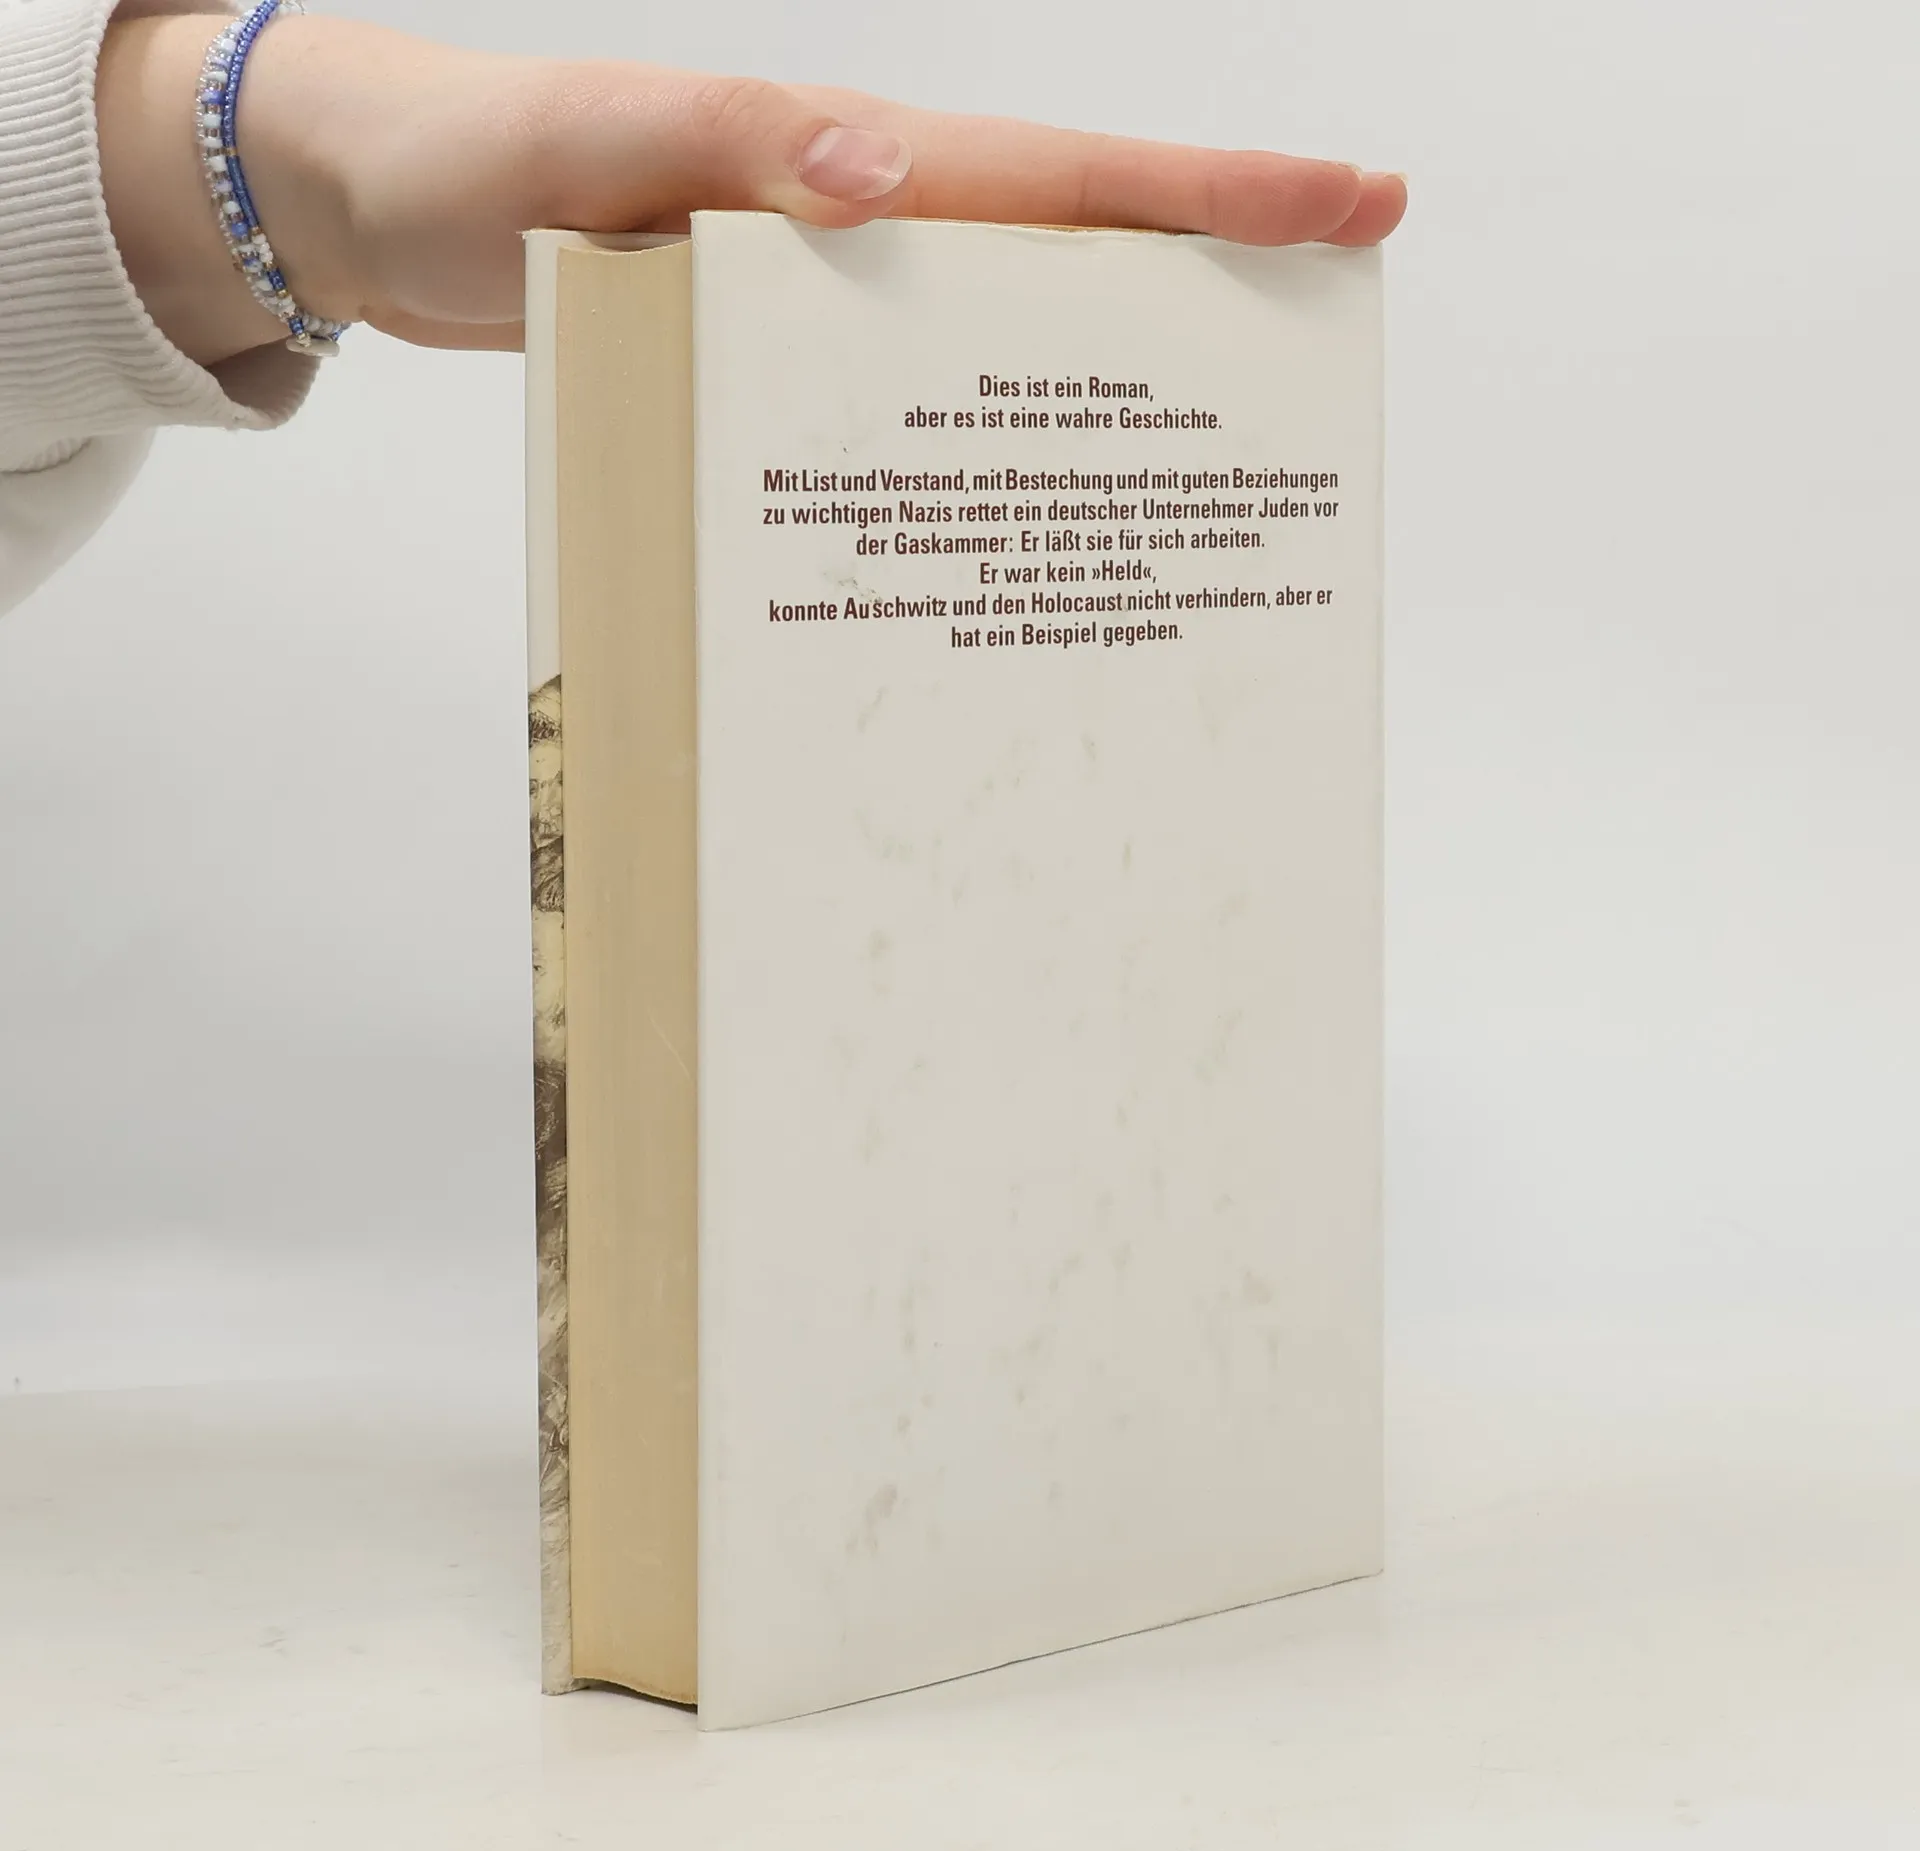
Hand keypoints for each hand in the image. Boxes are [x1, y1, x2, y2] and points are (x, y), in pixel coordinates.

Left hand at [100, 13, 1406, 365]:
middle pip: (1077, 259)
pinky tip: (1013, 513)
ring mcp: (835, 304)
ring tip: (1216, 460)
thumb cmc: (475, 165)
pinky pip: (915, 404)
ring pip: (1009, 341)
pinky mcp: (786, 369)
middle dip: (1217, 287)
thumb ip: (724, 149)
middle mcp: (869, 236)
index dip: (1214, 197)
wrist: (391, 215)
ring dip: (1115, 382)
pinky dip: (985, 443)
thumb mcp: (588, 147)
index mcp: (854, 168)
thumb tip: (878, 175)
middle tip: (1337, 335)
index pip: (1065, 180)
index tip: (1353, 206)